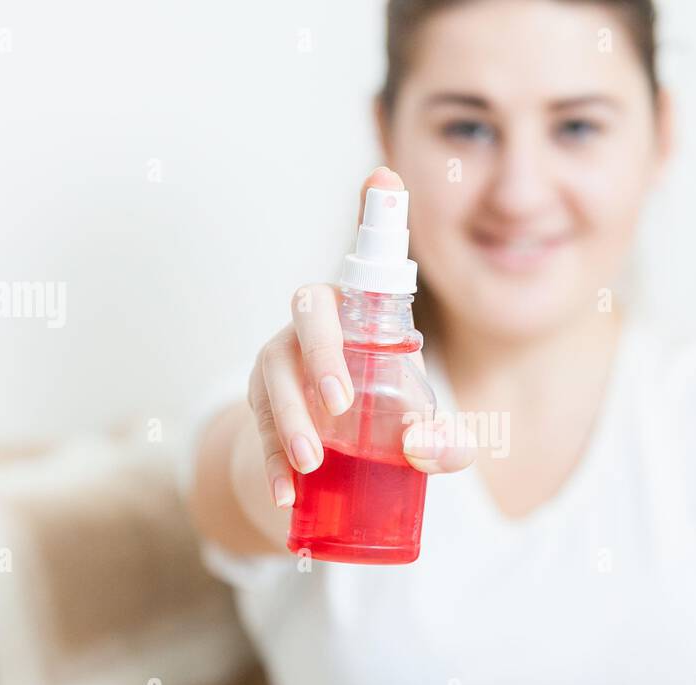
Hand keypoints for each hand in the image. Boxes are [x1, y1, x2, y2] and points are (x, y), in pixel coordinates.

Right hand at [244, 166, 473, 511]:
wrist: (320, 463)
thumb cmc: (374, 422)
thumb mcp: (412, 427)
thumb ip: (439, 441)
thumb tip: (440, 454)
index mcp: (356, 317)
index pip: (364, 261)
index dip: (374, 214)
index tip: (385, 178)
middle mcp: (311, 330)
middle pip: (306, 316)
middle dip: (321, 353)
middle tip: (341, 402)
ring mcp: (276, 367)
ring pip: (272, 376)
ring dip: (289, 419)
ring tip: (311, 462)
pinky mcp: (256, 410)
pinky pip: (259, 431)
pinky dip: (273, 465)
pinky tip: (288, 496)